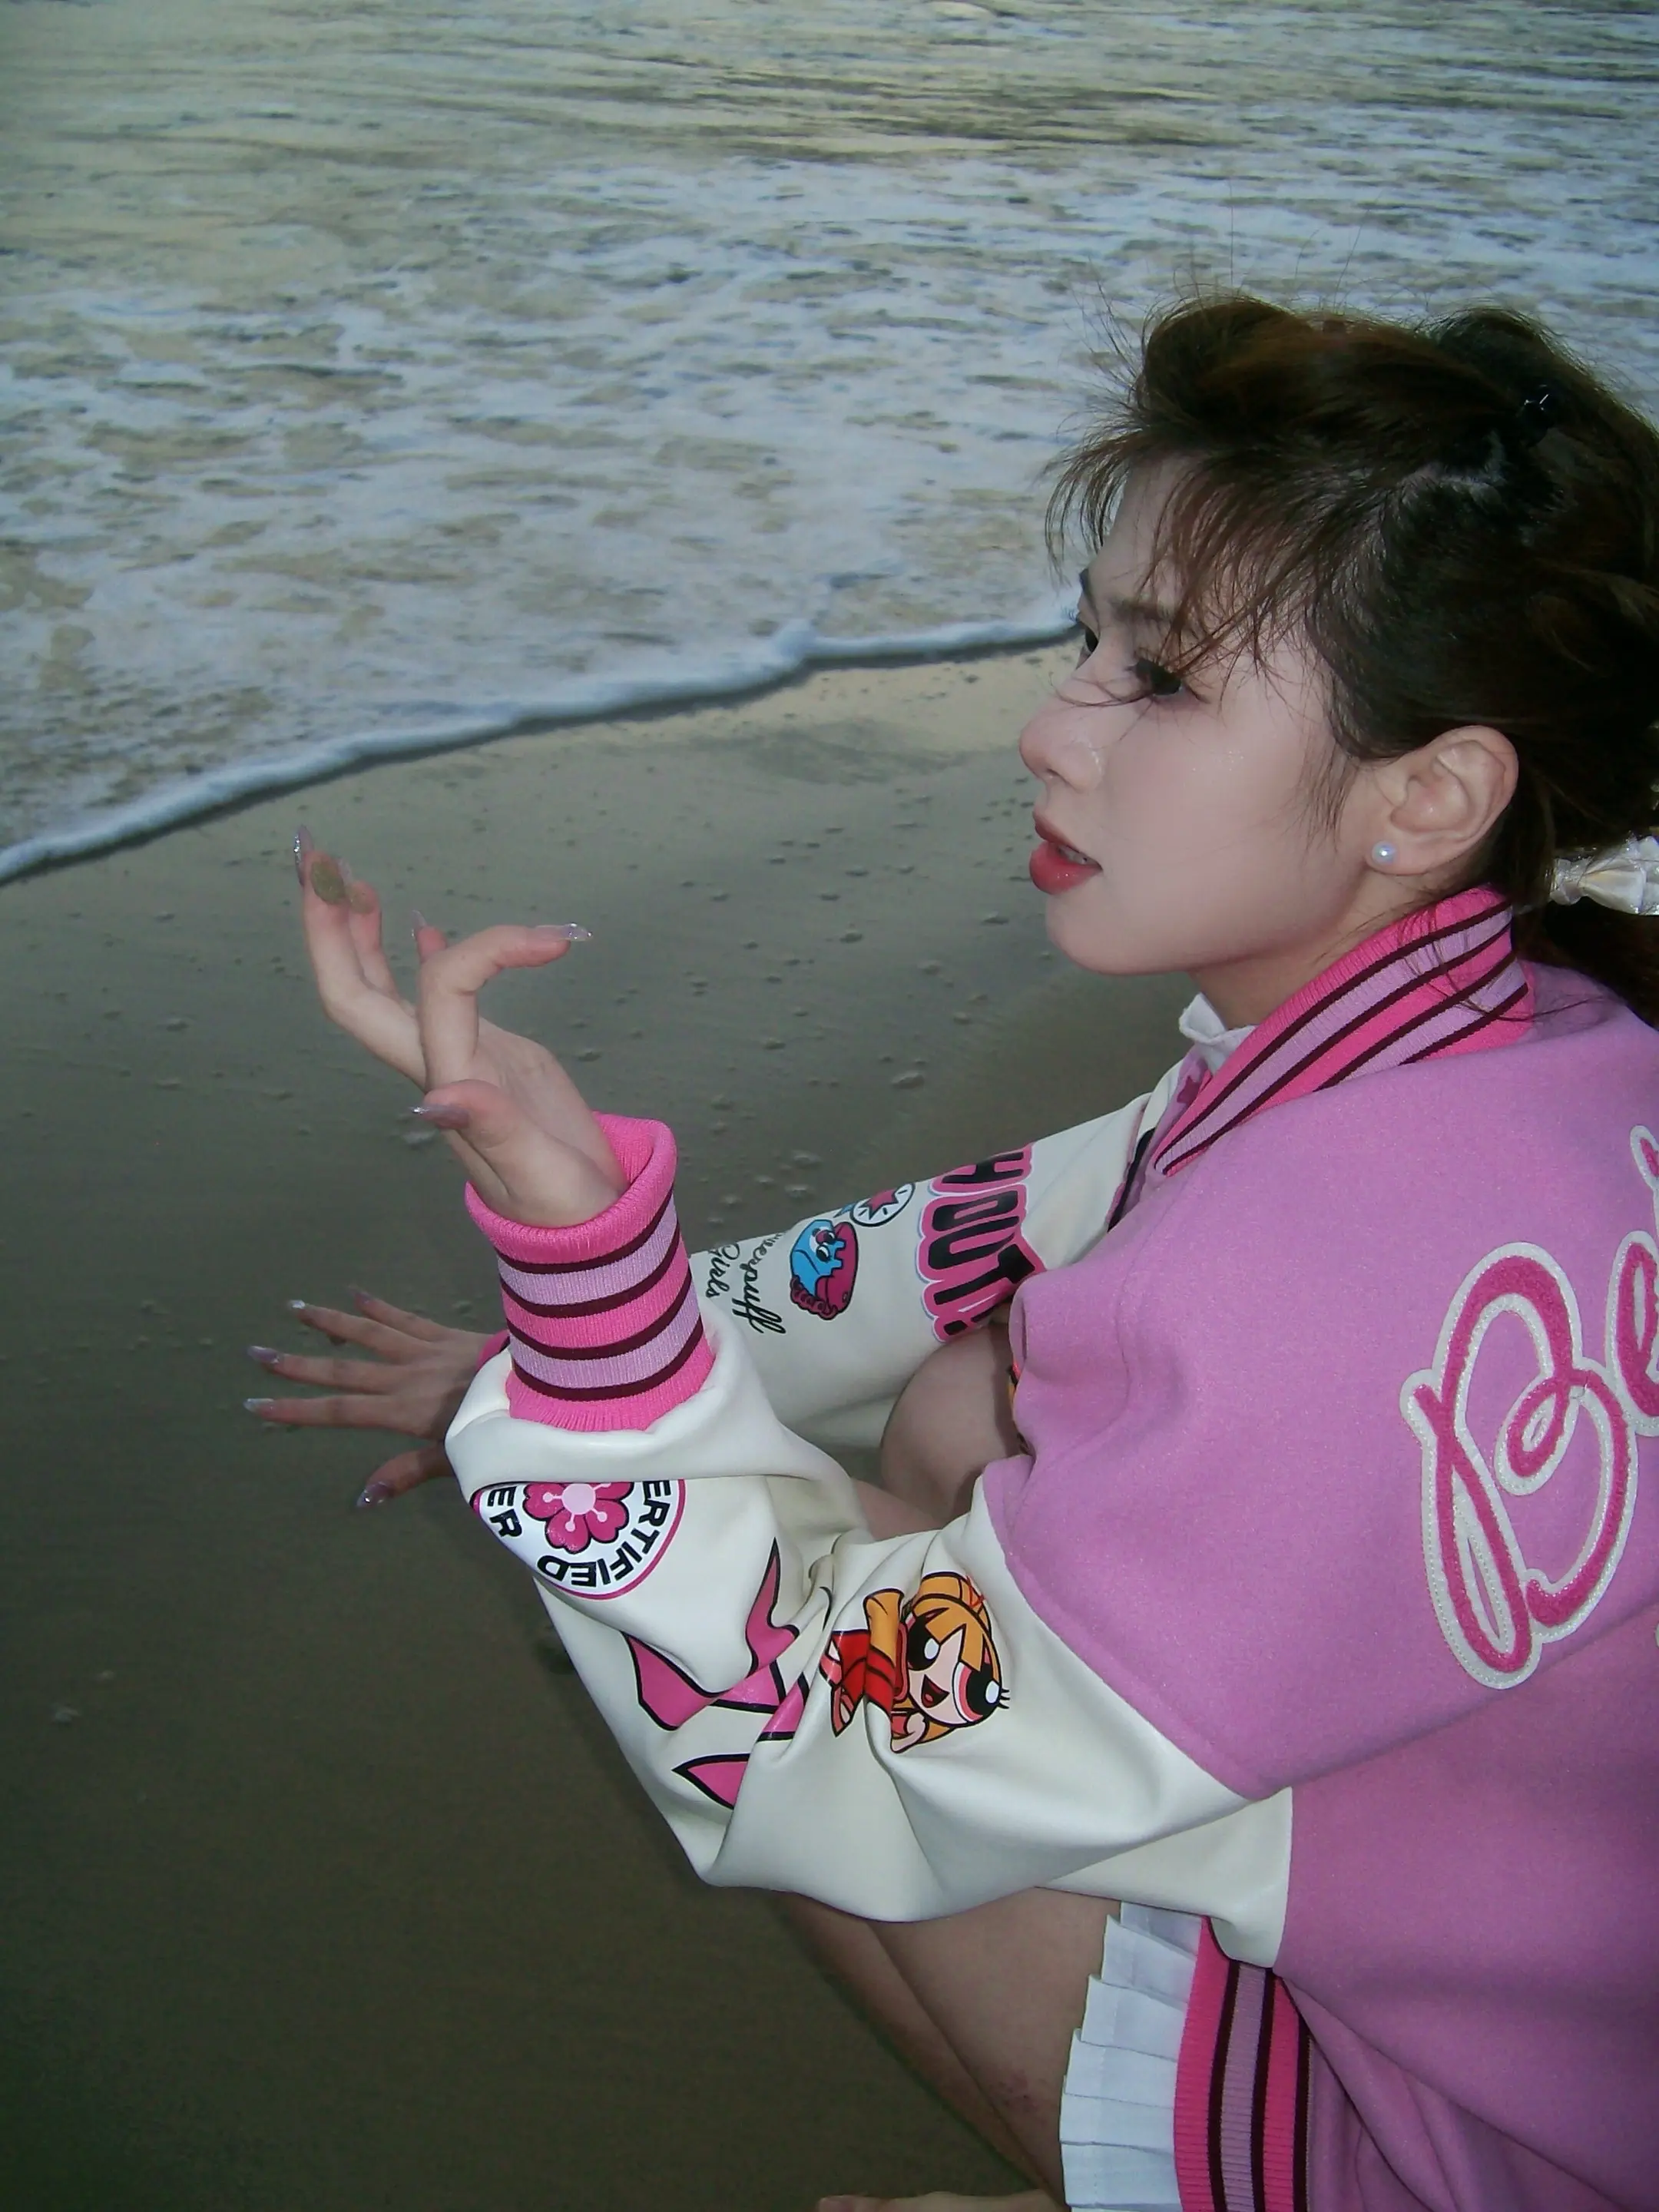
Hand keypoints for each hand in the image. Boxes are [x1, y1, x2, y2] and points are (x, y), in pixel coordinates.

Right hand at [244, 1289, 490, 1505]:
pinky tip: (355, 1293)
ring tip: (295, 1308)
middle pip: (341, 1371)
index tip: (257, 1404)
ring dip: (329, 1322)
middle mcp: (405, 1377)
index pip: (338, 1412)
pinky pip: (405, 1317)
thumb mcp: (456, 1460)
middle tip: (255, 1353)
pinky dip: (378, 1306)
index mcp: (403, 1411)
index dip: (296, 1409)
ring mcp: (424, 1351)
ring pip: (367, 1333)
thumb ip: (407, 1473)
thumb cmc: (502, 1429)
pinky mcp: (444, 1334)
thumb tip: (361, 1499)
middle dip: (296, 1365)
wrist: (542, 1385)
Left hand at [295, 829, 623, 1225]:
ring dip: (358, 935)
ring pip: (386, 989)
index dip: (481, 950)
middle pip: (358, 991)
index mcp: (452, 1084)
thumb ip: (496, 1132)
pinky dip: (419, 956)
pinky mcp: (486, 1056)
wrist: (588, 1228)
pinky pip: (434, 998)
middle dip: (331, 927)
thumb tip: (438, 1097)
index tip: (548, 942)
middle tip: (317, 861)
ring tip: (346, 881)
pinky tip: (414, 924)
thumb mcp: (539, 1176)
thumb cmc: (567, 1209)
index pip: (439, 989)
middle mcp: (439, 1065)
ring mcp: (457, 1058)